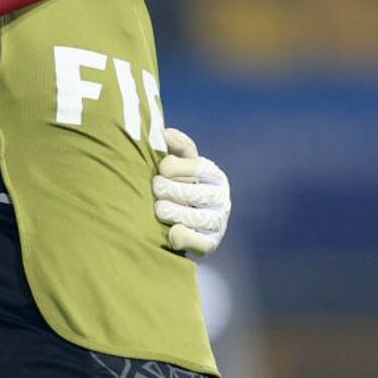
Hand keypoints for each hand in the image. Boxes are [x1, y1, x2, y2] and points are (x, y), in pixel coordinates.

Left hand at [153, 129, 230, 255]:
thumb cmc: (172, 183)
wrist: (172, 219)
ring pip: (199, 218)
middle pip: (197, 193)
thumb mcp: (175, 162)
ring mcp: (218, 221)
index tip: (161, 169)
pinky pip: (202, 243)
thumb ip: (174, 147)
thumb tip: (167, 134)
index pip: (198, 167)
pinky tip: (172, 231)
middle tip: (156, 189)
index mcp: (212, 174)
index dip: (174, 167)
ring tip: (159, 209)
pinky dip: (185, 237)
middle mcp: (220, 197)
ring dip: (174, 212)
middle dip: (170, 191)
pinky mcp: (210, 243)